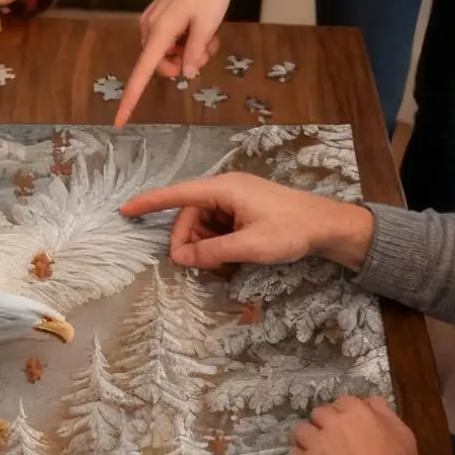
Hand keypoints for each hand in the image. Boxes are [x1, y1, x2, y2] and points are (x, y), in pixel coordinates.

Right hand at [113, 0, 233, 126]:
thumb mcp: (208, 26)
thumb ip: (195, 53)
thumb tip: (185, 73)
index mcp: (160, 32)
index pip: (142, 72)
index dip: (131, 99)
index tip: (119, 121)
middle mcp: (150, 28)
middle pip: (159, 65)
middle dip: (182, 64)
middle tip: (206, 52)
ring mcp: (154, 21)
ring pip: (167, 53)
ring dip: (188, 51)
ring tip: (208, 36)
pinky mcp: (160, 16)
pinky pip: (169, 40)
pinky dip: (185, 40)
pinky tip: (200, 27)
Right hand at [120, 172, 374, 271]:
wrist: (328, 226)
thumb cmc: (290, 230)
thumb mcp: (249, 245)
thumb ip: (211, 251)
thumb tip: (179, 257)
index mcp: (224, 188)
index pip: (178, 194)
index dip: (150, 202)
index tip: (126, 210)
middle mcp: (226, 189)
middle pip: (191, 214)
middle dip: (187, 240)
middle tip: (190, 265)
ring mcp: (236, 199)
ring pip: (205, 223)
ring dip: (205, 245)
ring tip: (219, 266)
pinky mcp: (245, 210)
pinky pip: (219, 226)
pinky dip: (218, 243)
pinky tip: (228, 259)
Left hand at [290, 395, 419, 454]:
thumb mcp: (404, 437)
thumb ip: (384, 413)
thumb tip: (370, 401)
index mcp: (355, 413)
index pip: (341, 402)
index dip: (345, 415)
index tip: (349, 428)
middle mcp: (330, 424)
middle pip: (318, 414)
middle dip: (325, 425)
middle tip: (335, 442)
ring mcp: (313, 446)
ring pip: (301, 432)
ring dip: (309, 440)